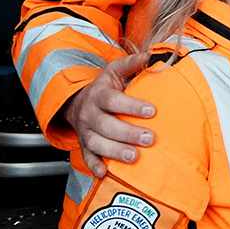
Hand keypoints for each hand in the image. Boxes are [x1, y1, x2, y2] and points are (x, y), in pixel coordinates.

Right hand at [61, 52, 152, 176]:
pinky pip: (86, 156)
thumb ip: (131, 64)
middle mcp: (89, 114)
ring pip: (96, 143)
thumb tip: (149, 55)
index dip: (131, 106)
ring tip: (134, 157)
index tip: (152, 111)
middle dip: (127, 133)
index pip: (113, 100)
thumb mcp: (114, 71)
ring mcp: (85, 131)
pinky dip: (94, 166)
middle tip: (149, 138)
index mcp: (98, 94)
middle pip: (106, 125)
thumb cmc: (104, 88)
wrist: (77, 103)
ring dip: (114, 151)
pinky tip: (104, 173)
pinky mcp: (84, 145)